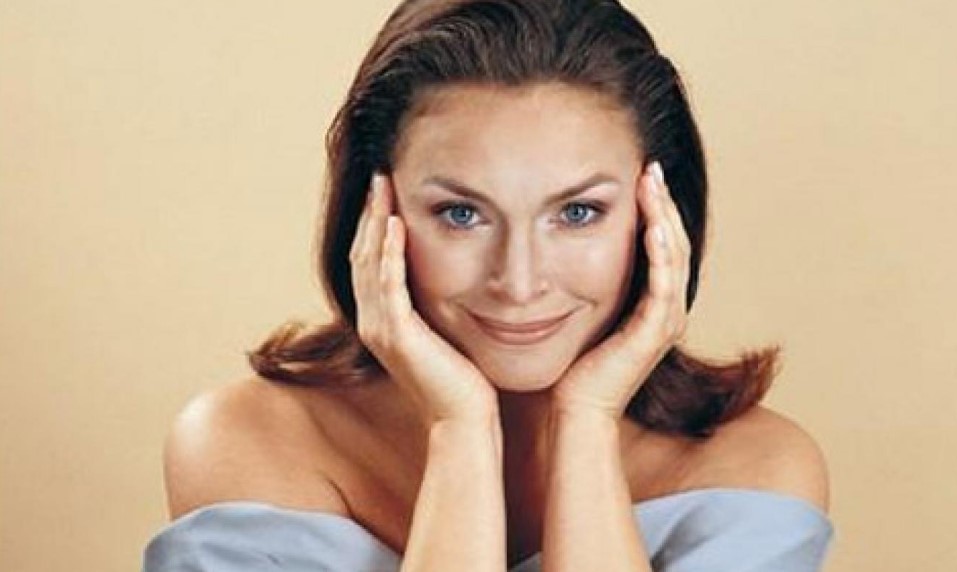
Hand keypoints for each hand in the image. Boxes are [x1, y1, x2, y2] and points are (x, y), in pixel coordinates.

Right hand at [350, 173, 498, 424]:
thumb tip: (451, 276)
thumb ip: (435, 305)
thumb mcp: (445, 332)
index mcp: (382, 320)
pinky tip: (397, 225)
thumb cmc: (463, 380)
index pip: (370, 260)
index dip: (375, 224)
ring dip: (377, 222)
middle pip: (362, 254)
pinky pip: (388, 285)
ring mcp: (380, 329)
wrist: (465, 420)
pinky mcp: (397, 336)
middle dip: (371, 213)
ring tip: (384, 187)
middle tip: (380, 175)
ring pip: (370, 263)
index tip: (386, 190)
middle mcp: (372, 322)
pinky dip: (390, 253)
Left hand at [551, 162, 690, 418]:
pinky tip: (651, 226)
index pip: (662, 244)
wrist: (573, 408)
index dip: (655, 208)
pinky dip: (660, 253)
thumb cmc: (571, 364)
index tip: (640, 175)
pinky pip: (664, 285)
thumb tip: (557, 241)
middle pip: (674, 242)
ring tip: (652, 185)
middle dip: (663, 203)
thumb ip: (582, 279)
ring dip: (664, 218)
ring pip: (674, 257)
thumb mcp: (580, 308)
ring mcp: (665, 321)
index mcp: (652, 302)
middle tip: (651, 168)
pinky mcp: (654, 333)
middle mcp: (666, 309)